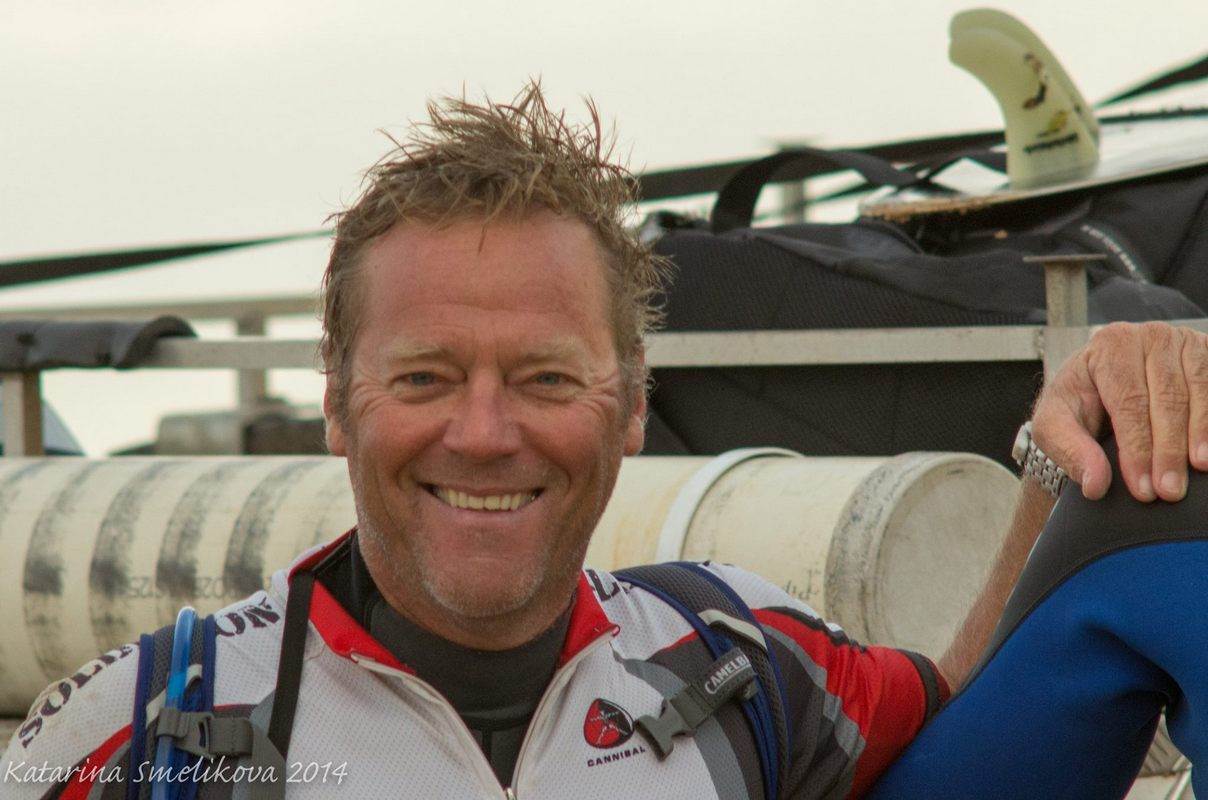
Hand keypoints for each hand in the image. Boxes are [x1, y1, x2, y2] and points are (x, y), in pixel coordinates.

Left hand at [1031, 321, 1207, 501]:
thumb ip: (1070, 451)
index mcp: (1110, 345)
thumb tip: (1095, 484)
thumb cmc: (1079, 402)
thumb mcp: (1055, 424)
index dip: (1137, 449)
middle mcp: (1150, 337)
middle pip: (1168, 398)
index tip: (1143, 488)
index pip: (1129, 402)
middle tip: (1169, 491)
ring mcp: (1185, 342)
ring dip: (1200, 434)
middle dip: (1169, 450)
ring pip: (1200, 392)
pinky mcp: (1207, 353)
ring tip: (1199, 469)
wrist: (1104, 381)